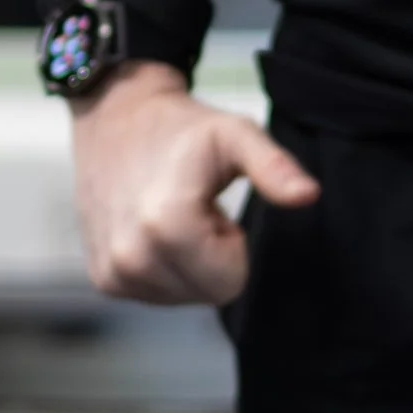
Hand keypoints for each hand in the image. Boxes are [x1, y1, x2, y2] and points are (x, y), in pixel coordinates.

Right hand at [69, 59, 321, 305]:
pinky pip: (156, 294)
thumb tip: (309, 195)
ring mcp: (113, 272)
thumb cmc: (181, 127)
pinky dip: (163, 266)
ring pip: (183, 297)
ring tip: (171, 214)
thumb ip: (273, 167)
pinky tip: (150, 228)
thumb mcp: (235, 134)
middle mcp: (131, 258)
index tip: (212, 206)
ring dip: (187, 262)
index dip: (232, 243)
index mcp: (167, 227)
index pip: (230, 282)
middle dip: (212, 256)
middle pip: (208, 294)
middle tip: (194, 208)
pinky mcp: (103, 278)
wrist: (114, 116)